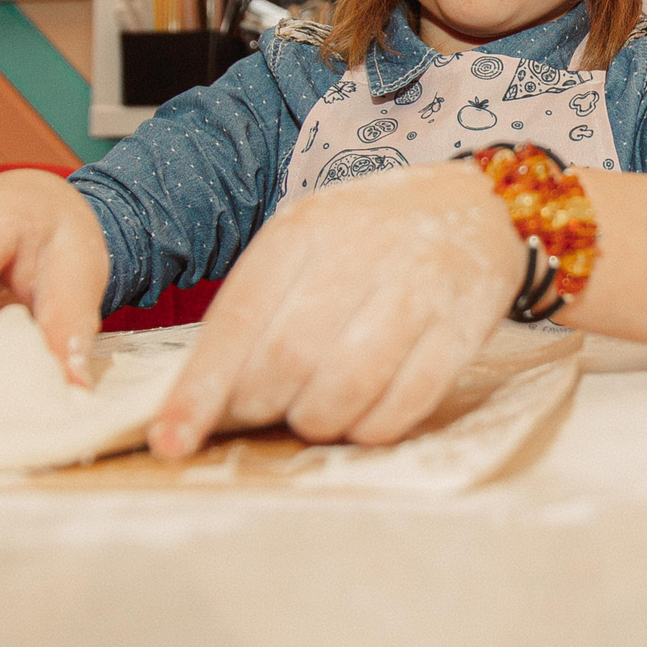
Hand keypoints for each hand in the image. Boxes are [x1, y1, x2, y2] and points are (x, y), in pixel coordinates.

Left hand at [150, 160, 524, 457]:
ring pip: (346, 384)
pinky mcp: (461, 328)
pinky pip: (406, 403)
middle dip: (262, 405)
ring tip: (312, 414)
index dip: (201, 389)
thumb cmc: (370, 237)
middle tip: (262, 412)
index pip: (238, 319)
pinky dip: (371, 427)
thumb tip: (197, 397)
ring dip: (316, 420)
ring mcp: (416, 290)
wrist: (474, 206)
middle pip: (288, 357)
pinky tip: (362, 417)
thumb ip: (257, 309)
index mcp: (304, 230)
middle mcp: (359, 253)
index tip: (171, 440)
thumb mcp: (304, 245)